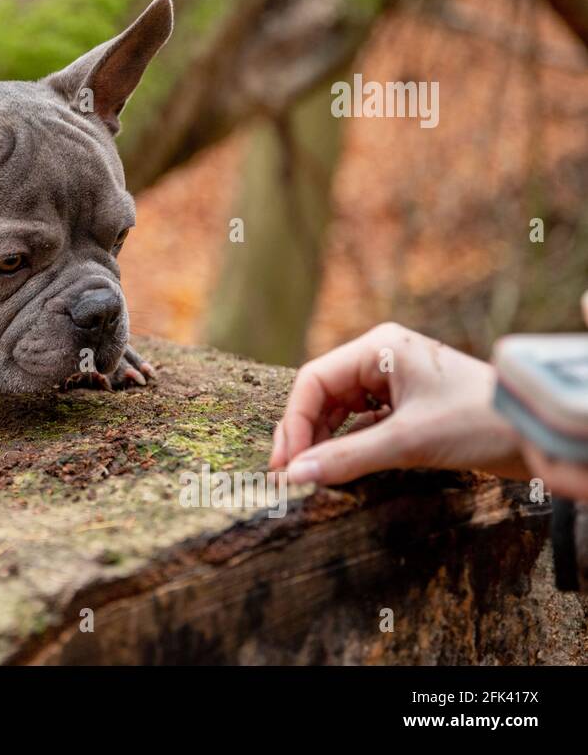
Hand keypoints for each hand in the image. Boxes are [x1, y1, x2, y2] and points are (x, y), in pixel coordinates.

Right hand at [270, 323, 528, 485]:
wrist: (538, 433)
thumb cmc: (480, 423)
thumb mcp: (408, 441)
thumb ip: (348, 457)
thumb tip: (296, 476)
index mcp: (378, 348)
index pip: (314, 380)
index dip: (295, 423)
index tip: (285, 464)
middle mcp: (381, 358)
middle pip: (322, 395)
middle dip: (305, 434)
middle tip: (289, 475)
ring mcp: (393, 381)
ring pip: (339, 411)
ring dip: (324, 442)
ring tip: (311, 475)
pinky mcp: (406, 405)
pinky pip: (361, 423)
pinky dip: (347, 445)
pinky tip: (339, 467)